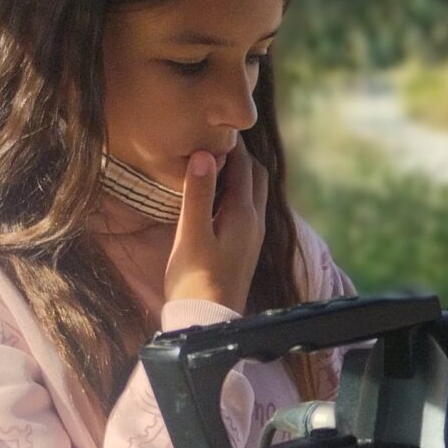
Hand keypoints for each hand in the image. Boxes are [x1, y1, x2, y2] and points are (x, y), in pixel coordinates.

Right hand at [164, 143, 267, 308]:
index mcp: (243, 214)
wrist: (208, 321)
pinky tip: (215, 197)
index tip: (212, 126)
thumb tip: (205, 154)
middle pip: (255, 175)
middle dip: (239, 156)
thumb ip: (197, 194)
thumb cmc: (194, 280)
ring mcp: (252, 236)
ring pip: (254, 192)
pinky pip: (247, 208)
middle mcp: (255, 222)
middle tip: (214, 141)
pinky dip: (236, 192)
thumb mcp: (192, 235)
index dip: (230, 144)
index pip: (243, 165)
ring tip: (213, 163)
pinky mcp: (244, 247)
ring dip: (239, 174)